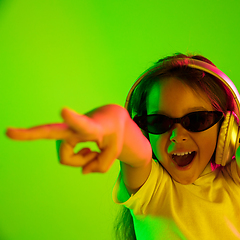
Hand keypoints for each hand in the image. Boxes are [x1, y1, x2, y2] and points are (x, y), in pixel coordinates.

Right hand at [6, 105, 128, 173]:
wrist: (110, 119)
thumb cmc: (114, 133)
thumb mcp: (115, 151)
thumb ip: (101, 166)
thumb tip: (83, 170)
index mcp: (92, 126)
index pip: (83, 124)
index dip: (73, 119)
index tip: (63, 110)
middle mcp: (75, 128)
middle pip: (51, 132)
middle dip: (29, 133)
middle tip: (8, 132)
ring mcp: (66, 133)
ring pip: (68, 159)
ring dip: (84, 160)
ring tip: (93, 150)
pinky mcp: (63, 139)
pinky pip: (68, 158)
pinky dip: (82, 160)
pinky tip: (88, 150)